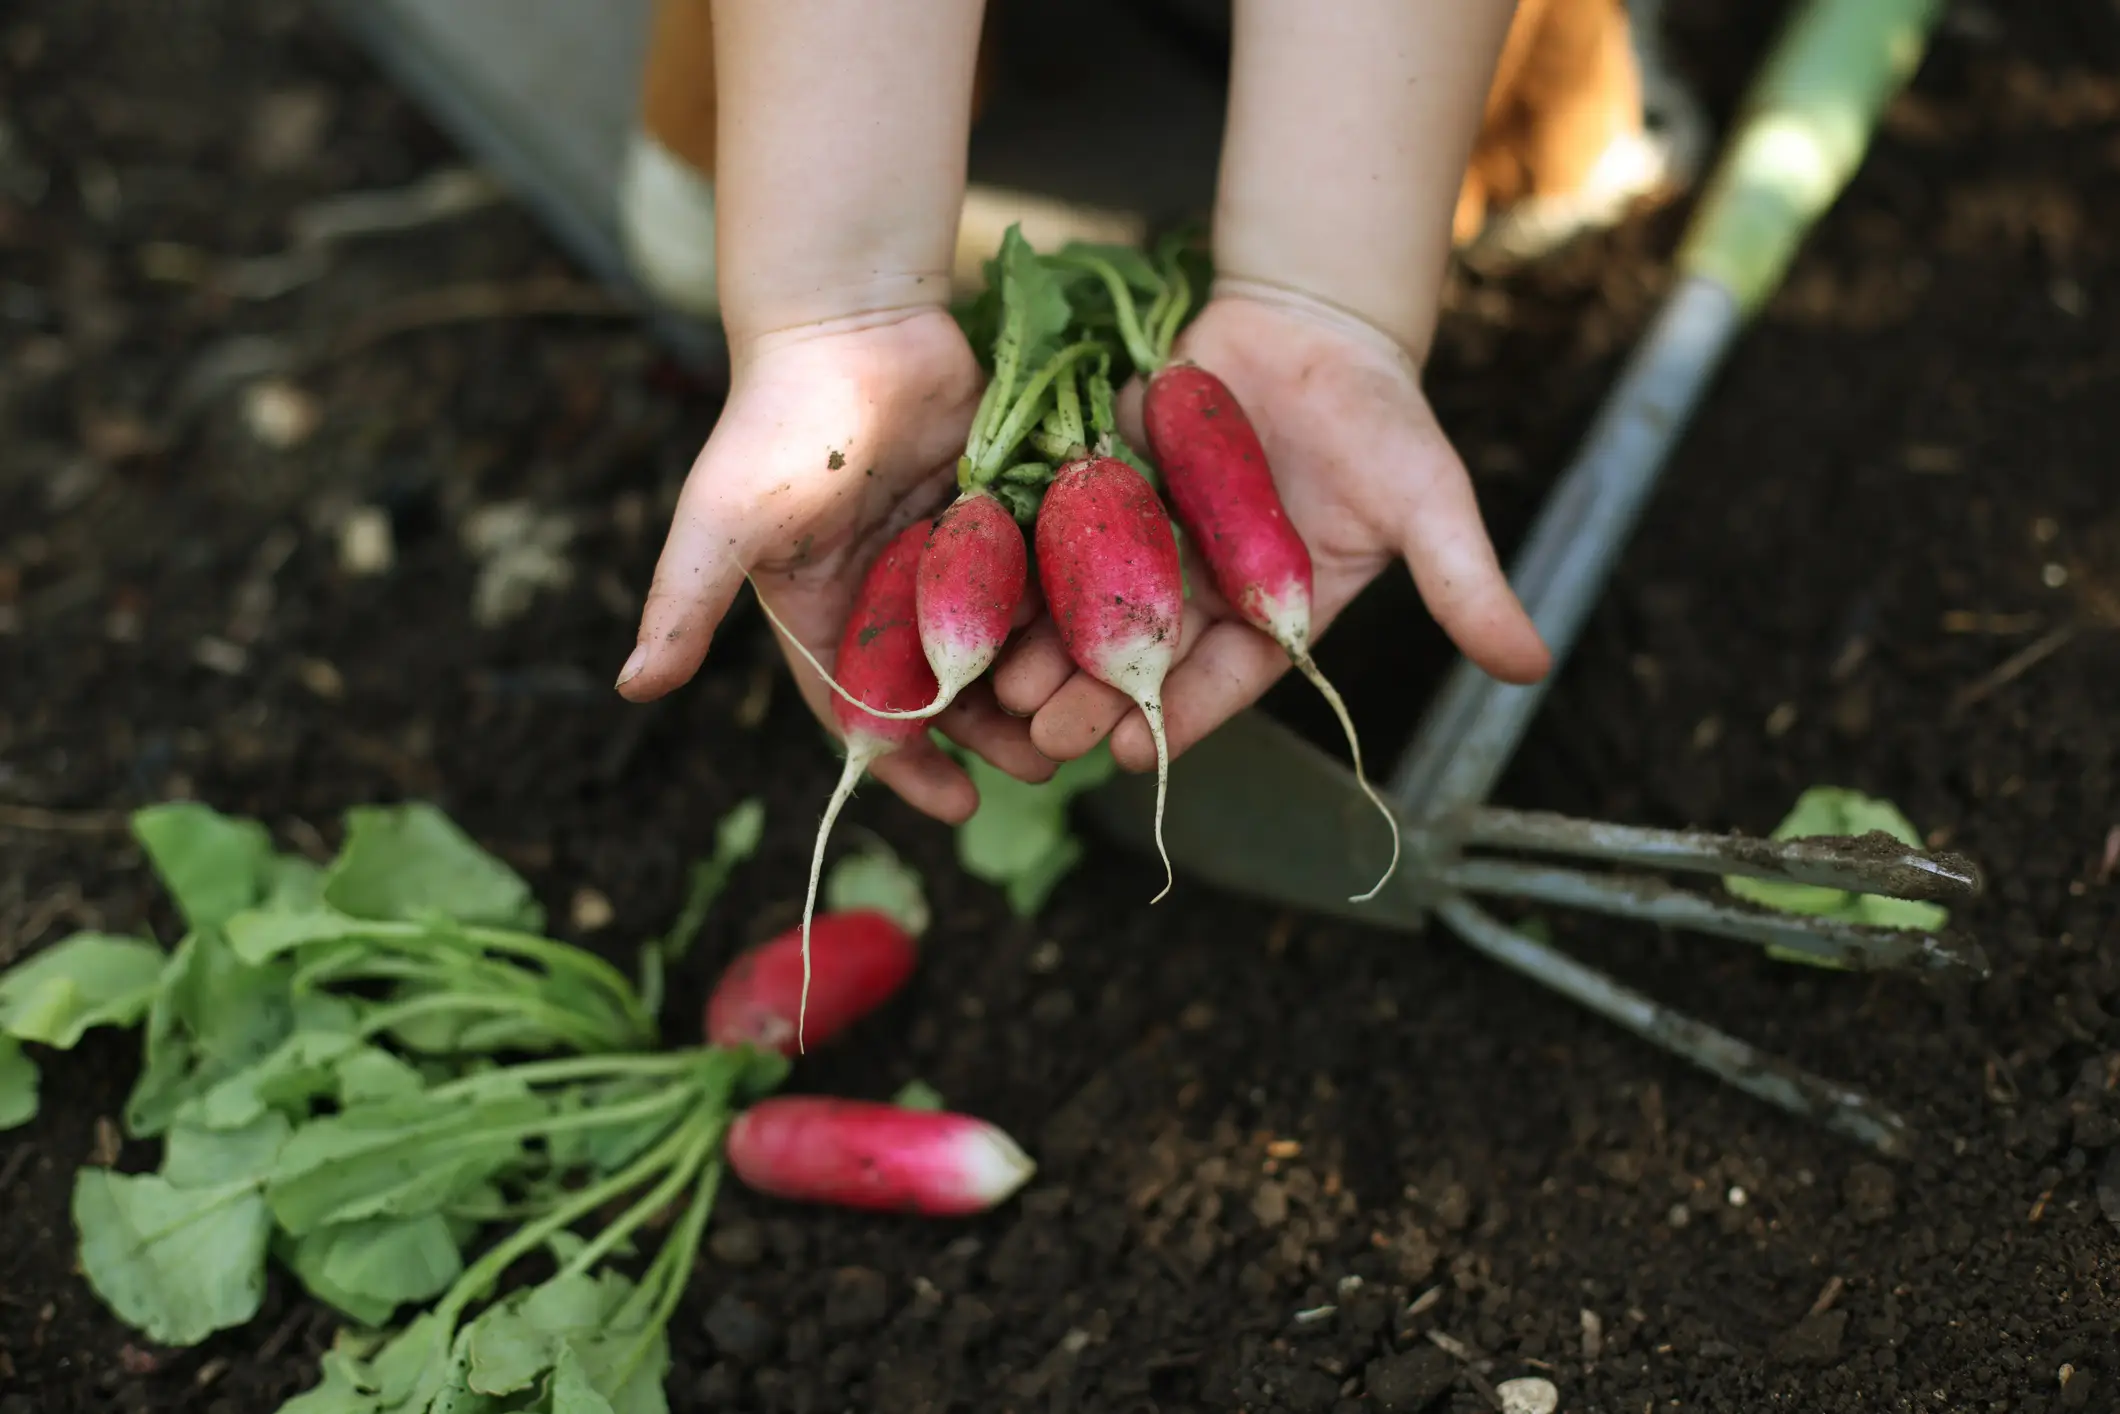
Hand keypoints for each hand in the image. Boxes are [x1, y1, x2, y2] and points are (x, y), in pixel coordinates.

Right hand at [615, 308, 1055, 823]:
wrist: (850, 317)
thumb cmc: (776, 420)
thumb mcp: (724, 519)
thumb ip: (685, 601)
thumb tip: (632, 687)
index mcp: (825, 615)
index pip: (868, 714)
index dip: (909, 766)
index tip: (963, 807)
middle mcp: (889, 595)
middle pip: (952, 689)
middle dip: (998, 732)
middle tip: (1051, 765)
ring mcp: (950, 555)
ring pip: (1007, 639)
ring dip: (1046, 677)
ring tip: (1093, 712)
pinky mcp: (1000, 510)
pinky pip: (1042, 572)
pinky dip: (1072, 605)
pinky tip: (1113, 636)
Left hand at [991, 284, 1551, 774]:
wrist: (1309, 317)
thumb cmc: (1378, 415)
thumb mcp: (1427, 499)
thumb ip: (1462, 582)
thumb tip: (1533, 666)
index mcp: (1271, 618)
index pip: (1223, 685)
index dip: (1179, 721)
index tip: (1132, 758)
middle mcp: (1200, 595)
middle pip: (1137, 663)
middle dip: (1090, 701)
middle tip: (1041, 734)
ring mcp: (1144, 544)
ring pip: (1082, 614)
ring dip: (1040, 653)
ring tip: (997, 688)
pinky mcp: (1097, 490)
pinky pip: (1050, 538)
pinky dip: (1015, 570)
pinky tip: (972, 598)